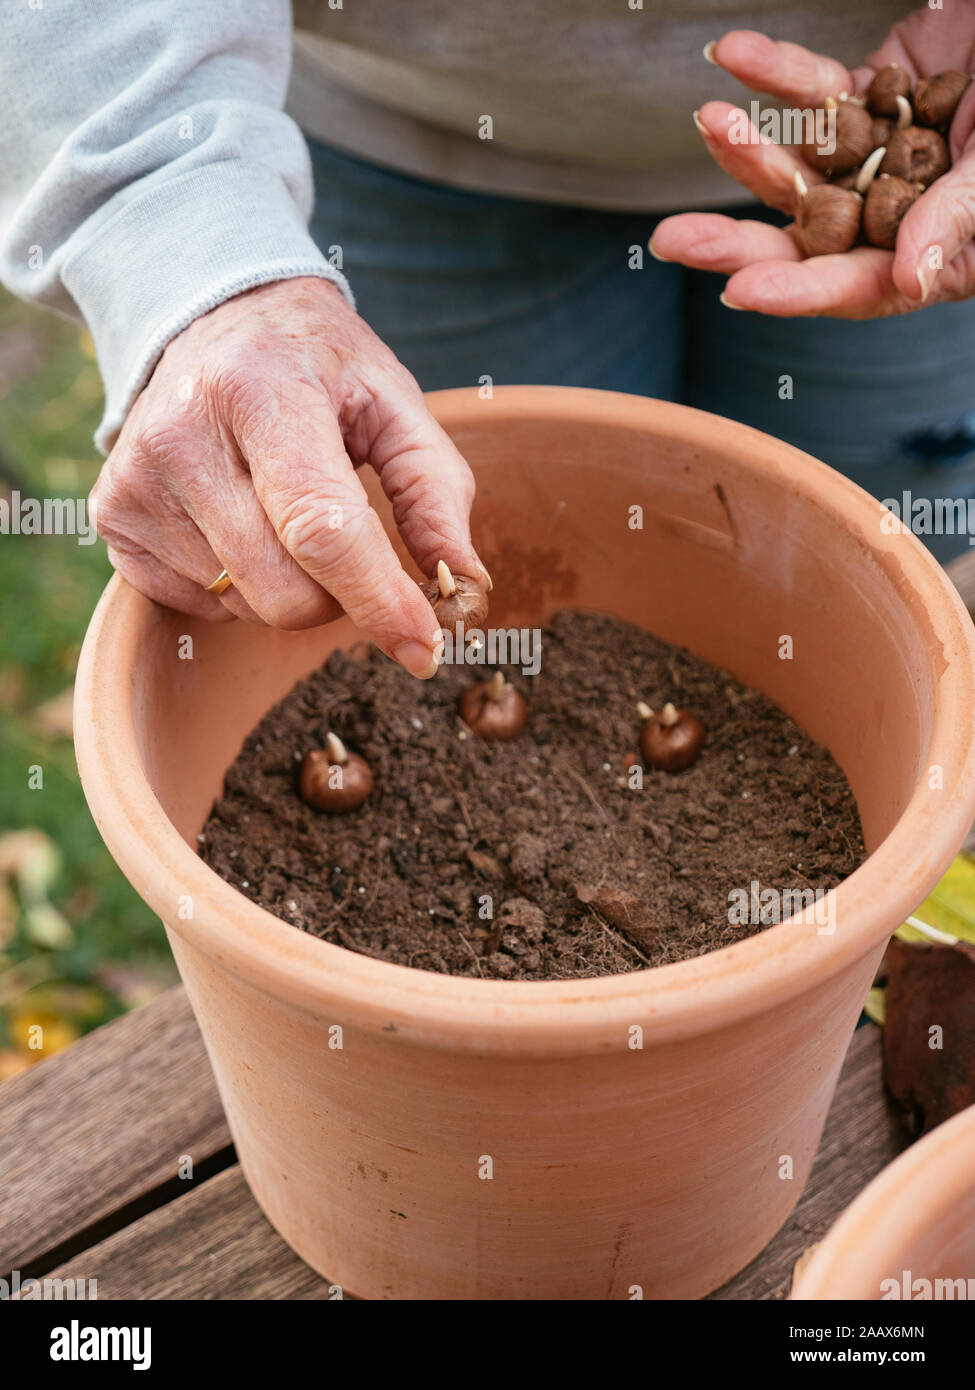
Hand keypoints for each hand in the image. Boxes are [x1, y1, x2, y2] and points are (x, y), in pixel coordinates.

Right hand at [91, 278, 486, 676]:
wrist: (211, 315)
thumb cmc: (318, 366)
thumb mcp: (393, 402)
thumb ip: (436, 494)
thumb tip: (464, 591)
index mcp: (262, 390)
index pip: (322, 528)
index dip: (379, 599)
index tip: (426, 649)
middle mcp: (183, 435)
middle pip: (285, 589)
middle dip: (341, 595)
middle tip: (350, 541)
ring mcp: (136, 480)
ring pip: (246, 606)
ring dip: (290, 585)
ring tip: (284, 511)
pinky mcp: (113, 517)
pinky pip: (200, 606)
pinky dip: (240, 585)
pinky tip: (241, 521)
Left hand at [651, 8, 974, 316]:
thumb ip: (960, 217)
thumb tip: (909, 279)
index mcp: (937, 253)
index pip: (859, 284)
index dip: (801, 290)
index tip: (740, 292)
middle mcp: (899, 215)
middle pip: (806, 239)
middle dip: (738, 240)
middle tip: (672, 241)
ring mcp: (881, 156)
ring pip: (800, 164)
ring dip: (750, 146)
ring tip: (710, 121)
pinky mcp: (872, 95)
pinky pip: (815, 92)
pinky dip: (777, 72)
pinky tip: (734, 53)